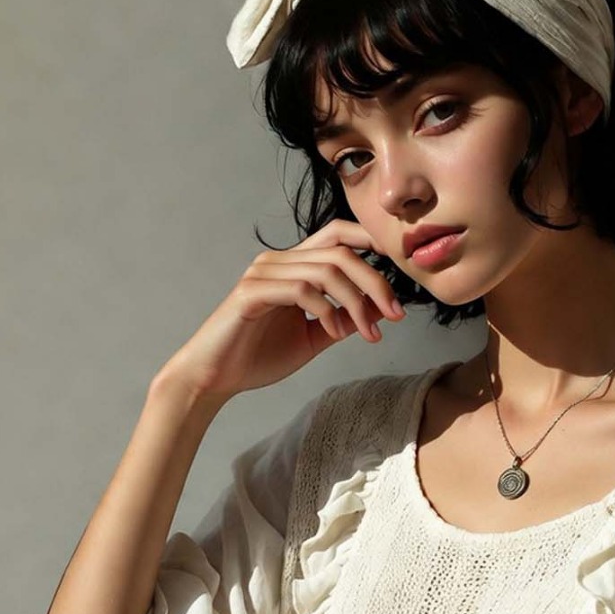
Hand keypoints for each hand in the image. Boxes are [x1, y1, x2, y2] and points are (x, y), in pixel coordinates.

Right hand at [155, 218, 404, 403]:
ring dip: (357, 303)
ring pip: (326, 270)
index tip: (400, 271)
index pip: (337, 235)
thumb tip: (378, 307)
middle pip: (341, 252)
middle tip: (394, 315)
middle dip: (376, 282)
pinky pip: (302, 290)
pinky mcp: (252, 293)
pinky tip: (335, 333)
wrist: (214, 378)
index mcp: (292, 265)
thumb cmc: (258, 356)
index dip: (370, 242)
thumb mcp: (313, 336)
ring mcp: (263, 273)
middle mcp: (277, 260)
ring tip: (367, 334)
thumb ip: (342, 318)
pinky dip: (328, 311)